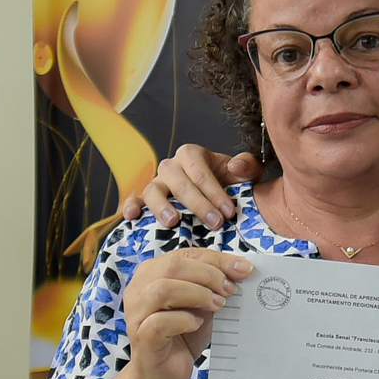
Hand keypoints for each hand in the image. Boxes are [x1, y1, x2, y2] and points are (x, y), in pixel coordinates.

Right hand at [119, 146, 260, 229]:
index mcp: (192, 155)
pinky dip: (131, 207)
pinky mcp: (145, 199)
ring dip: (162, 206)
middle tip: (216, 223)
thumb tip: (235, 165)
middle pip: (180, 184)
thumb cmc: (229, 182)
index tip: (229, 212)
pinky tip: (133, 217)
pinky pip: (134, 201)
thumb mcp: (244, 172)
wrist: (215, 193)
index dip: (215, 192)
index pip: (201, 172)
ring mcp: (156, 183)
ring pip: (153, 191)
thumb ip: (247, 165)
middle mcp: (171, 166)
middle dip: (199, 205)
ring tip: (173, 222)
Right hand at [119, 248, 250, 378]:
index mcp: (152, 273)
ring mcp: (136, 313)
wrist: (162, 375)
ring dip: (197, 294)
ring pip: (163, 289)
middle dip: (209, 275)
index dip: (217, 259)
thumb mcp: (202, 304)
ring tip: (216, 306)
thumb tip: (241, 269)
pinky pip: (160, 322)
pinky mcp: (141, 337)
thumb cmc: (182, 336)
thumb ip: (213, 284)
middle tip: (230, 291)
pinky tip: (197, 325)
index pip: (186, 254)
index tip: (244, 269)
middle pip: (173, 266)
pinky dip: (184, 320)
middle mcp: (139, 289)